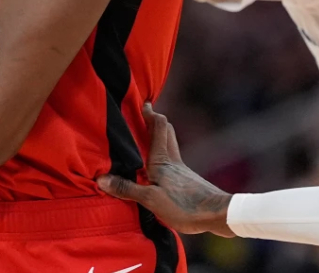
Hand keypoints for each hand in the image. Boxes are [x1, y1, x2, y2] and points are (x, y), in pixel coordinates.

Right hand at [98, 103, 233, 236]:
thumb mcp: (151, 200)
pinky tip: (156, 171)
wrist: (217, 215)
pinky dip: (162, 157)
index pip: (158, 127)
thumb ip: (127, 189)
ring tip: (144, 142)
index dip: (150, 113)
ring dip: (159, 139)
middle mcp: (173, 161)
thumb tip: (102, 178)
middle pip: (167, 132)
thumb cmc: (184, 206)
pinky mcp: (187, 182)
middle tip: (143, 117)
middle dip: (155, 122)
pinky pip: (172, 161)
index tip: (143, 103)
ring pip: (170, 146)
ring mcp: (182, 171)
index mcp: (162, 160)